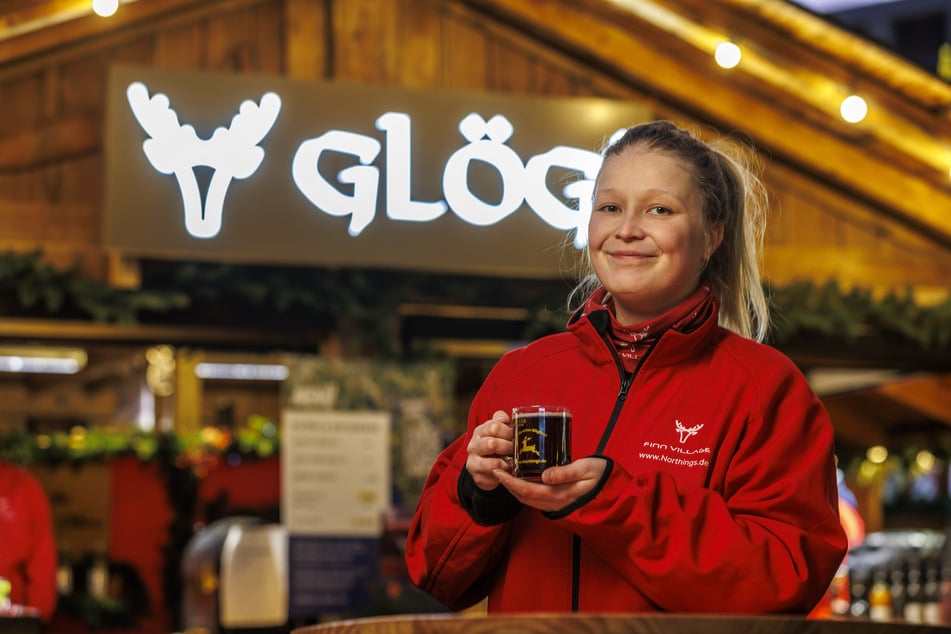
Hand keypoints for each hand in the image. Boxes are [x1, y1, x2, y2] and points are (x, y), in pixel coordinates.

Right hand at [465, 410, 514, 490]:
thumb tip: (506, 417)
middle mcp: (474, 445)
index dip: (507, 432)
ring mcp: (473, 460)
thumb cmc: (494, 447)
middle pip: (492, 443)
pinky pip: (494, 471)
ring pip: (493, 460)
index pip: (494, 426)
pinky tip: (508, 468)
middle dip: (508, 446)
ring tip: (512, 461)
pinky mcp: (477, 475)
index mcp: (480, 431)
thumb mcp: (497, 432)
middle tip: (514, 450)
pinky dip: (504, 470)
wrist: (484, 468)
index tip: (514, 437)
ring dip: (506, 459)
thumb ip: (501, 421)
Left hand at [492, 457, 607, 511]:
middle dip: (507, 484)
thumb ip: (566, 473)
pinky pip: (536, 498)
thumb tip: (545, 475)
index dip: (509, 481)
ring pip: (528, 499)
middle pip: (523, 497)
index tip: (498, 469)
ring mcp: (556, 505)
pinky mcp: (559, 503)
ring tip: (505, 472)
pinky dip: (525, 489)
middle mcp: (554, 503)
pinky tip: (523, 478)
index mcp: (559, 495)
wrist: (616, 494)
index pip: (526, 490)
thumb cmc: (602, 478)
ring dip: (514, 487)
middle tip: (496, 468)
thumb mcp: (587, 470)